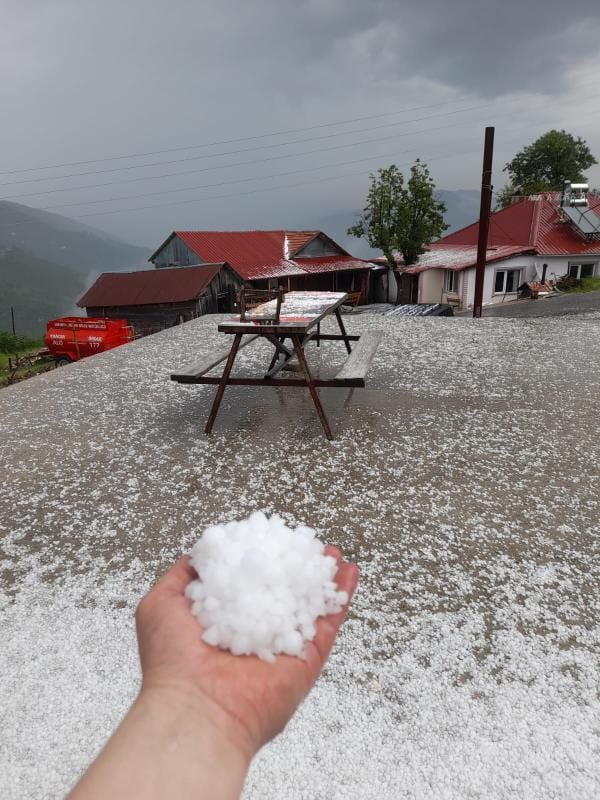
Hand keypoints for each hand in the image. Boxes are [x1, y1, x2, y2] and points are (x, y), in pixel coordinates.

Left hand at [135, 546, 357, 761]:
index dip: (257, 557)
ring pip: (308, 602)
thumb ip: (181, 576)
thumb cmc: (172, 663)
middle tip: (303, 543)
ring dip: (320, 575)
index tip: (266, 537)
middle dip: (293, 564)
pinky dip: (340, 596)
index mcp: (222, 619)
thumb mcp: (161, 604)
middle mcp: (253, 631)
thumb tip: (199, 555)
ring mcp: (282, 643)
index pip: (244, 581)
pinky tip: (346, 573)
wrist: (196, 709)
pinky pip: (328, 622)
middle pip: (280, 590)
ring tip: (329, 553)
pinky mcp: (306, 658)